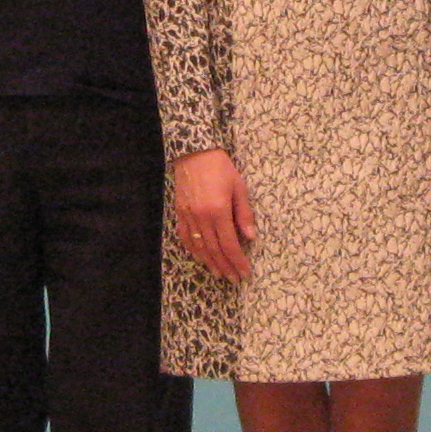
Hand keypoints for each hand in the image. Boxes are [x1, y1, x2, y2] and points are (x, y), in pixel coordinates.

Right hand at [172, 148, 254, 282]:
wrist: (195, 153)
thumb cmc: (221, 168)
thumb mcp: (239, 187)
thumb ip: (244, 214)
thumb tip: (250, 237)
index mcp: (218, 210)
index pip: (229, 243)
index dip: (237, 260)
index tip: (245, 272)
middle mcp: (201, 217)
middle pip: (214, 249)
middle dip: (226, 266)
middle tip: (234, 278)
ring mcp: (188, 216)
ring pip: (199, 247)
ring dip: (210, 262)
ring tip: (220, 273)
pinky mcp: (179, 213)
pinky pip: (186, 237)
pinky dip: (193, 250)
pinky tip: (200, 258)